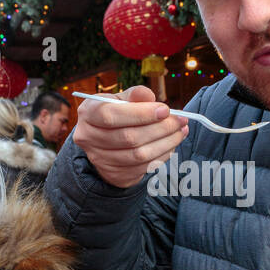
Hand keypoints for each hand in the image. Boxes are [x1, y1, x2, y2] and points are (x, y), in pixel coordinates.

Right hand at [70, 85, 188, 188]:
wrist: (105, 140)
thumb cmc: (116, 113)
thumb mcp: (120, 99)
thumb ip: (134, 95)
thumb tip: (149, 96)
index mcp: (88, 113)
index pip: (112, 115)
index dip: (141, 113)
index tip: (166, 110)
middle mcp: (88, 137)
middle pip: (128, 137)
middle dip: (160, 128)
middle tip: (181, 121)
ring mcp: (100, 159)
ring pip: (138, 155)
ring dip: (166, 143)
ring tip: (181, 131)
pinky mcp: (114, 174)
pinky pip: (143, 167)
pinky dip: (162, 155)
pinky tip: (171, 144)